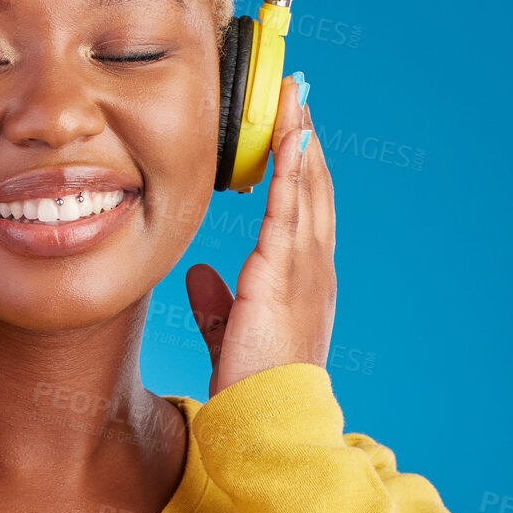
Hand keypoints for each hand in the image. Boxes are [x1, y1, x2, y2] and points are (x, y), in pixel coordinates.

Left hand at [184, 72, 335, 399]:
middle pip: (313, 190)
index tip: (293, 132)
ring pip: (306, 189)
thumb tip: (199, 278)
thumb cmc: (252, 385)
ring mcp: (304, 268)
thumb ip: (217, 304)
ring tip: (293, 97)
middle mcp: (313, 269)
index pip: (303, 213)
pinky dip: (292, 168)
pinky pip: (289, 208)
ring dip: (300, 139)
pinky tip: (291, 135)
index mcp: (302, 282)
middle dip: (305, 140)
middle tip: (297, 95)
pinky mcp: (283, 272)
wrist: (266, 417)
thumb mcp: (229, 335)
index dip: (300, 170)